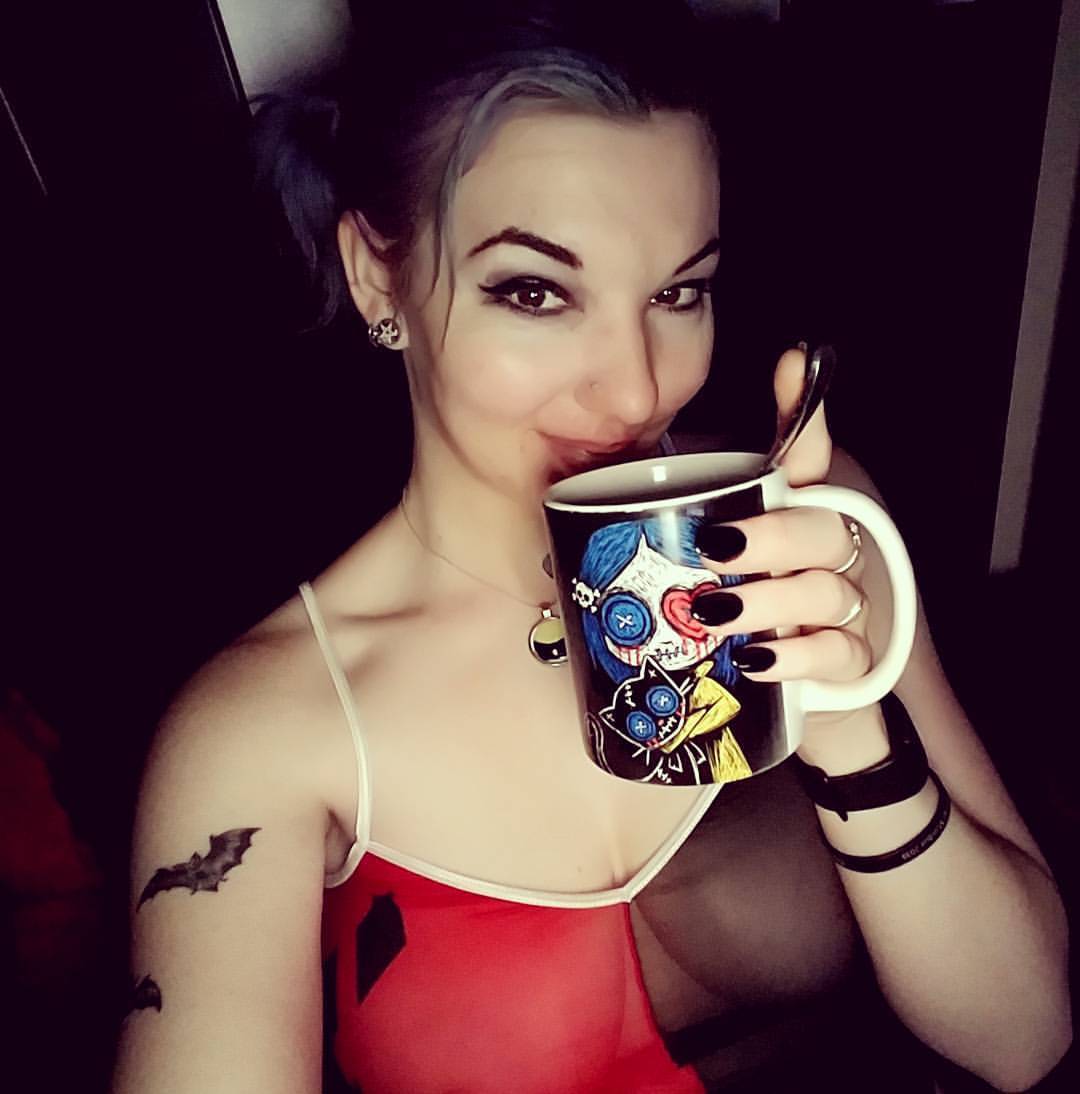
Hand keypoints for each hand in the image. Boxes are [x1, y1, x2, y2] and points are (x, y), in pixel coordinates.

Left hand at [692, 347, 876, 739]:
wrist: (775, 707)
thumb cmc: (727, 626)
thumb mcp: (689, 578)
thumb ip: (653, 541)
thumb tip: (571, 514)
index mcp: (786, 521)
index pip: (805, 457)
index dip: (805, 412)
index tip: (794, 363)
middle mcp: (824, 557)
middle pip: (822, 526)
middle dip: (771, 535)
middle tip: (713, 550)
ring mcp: (844, 609)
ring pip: (827, 588)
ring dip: (770, 600)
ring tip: (714, 613)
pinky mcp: (850, 662)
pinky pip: (839, 651)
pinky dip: (797, 655)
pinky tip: (758, 660)